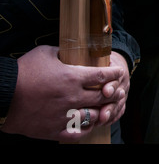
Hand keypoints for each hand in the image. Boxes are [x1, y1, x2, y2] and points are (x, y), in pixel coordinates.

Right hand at [1, 45, 123, 141]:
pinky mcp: (54, 129)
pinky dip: (87, 128)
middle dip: (114, 93)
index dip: (114, 74)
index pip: (103, 76)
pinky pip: (78, 133)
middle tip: (119, 92)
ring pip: (94, 115)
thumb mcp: (45, 53)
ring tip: (106, 108)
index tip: (119, 73)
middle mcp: (72, 97)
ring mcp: (64, 115)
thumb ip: (63, 53)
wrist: (1, 95)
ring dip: (103, 111)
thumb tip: (74, 51)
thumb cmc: (22, 71)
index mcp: (72, 77)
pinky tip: (89, 123)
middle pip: (103, 96)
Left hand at [97, 51, 129, 125]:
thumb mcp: (101, 55)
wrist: (119, 64)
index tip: (106, 91)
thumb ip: (92, 57)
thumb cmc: (103, 59)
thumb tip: (71, 52)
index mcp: (117, 70)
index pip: (116, 78)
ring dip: (110, 114)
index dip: (111, 85)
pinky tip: (103, 123)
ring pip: (119, 105)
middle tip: (102, 114)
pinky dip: (112, 117)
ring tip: (102, 120)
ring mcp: (122, 93)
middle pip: (118, 96)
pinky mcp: (121, 101)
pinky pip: (119, 111)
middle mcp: (122, 83)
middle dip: (110, 105)